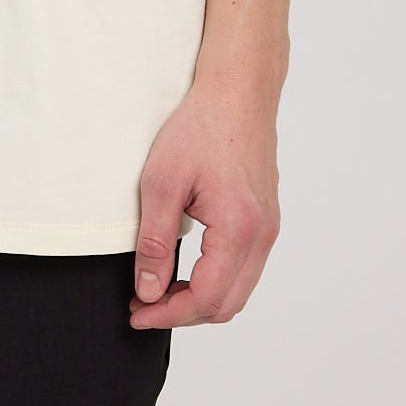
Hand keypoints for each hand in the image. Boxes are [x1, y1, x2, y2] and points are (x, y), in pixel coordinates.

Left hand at [128, 75, 281, 328]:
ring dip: (200, 299)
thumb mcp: (161, 181)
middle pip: (227, 305)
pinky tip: (187, 268)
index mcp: (239, 228)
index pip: (206, 299)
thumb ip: (154, 241)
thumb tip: (148, 291)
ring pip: (238, 290)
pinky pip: (245, 268)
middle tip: (144, 306)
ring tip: (160, 289)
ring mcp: (269, 228)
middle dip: (183, 314)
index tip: (136, 313)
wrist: (238, 91)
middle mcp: (262, 235)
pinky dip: (217, 280)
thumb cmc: (200, 126)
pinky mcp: (267, 219)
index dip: (167, 315)